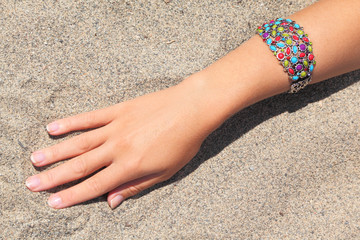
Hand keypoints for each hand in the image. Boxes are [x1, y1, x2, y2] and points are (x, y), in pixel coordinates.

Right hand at [25, 78, 212, 208]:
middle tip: (31, 183)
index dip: (72, 195)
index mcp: (130, 166)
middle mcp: (118, 147)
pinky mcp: (118, 110)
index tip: (52, 202)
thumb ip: (136, 186)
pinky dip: (71, 123)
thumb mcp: (165, 172)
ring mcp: (116, 127)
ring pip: (80, 142)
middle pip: (80, 165)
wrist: (192, 109)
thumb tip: (112, 201)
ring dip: (56, 152)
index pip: (95, 185)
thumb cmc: (183, 143)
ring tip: (35, 159)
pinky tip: (53, 127)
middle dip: (54, 177)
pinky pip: (90, 118)